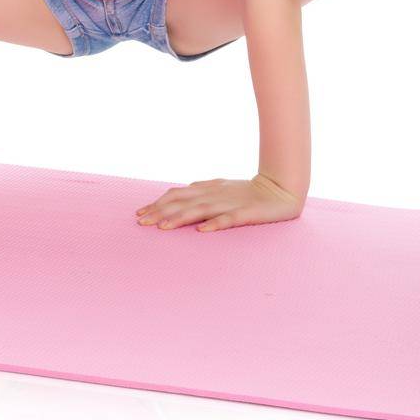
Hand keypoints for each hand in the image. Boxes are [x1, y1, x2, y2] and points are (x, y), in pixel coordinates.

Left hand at [134, 173, 303, 231]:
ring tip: (162, 228)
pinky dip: (215, 223)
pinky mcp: (246, 213)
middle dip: (160, 212)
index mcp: (207, 189)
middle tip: (141, 223)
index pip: (177, 195)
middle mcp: (214, 194)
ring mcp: (229, 203)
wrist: (280, 188)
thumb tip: (178, 193)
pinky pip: (229, 219)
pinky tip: (202, 231)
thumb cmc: (247, 190)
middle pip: (182, 203)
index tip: (140, 214)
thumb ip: (200, 191)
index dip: (157, 204)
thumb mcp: (220, 188)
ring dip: (180, 218)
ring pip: (200, 210)